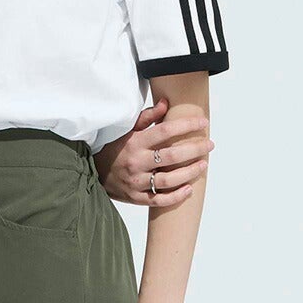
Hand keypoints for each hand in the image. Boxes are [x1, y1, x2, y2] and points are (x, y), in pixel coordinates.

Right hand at [93, 97, 212, 207]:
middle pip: (171, 156)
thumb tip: (166, 103)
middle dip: (195, 149)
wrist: (93, 171)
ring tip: (204, 164)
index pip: (165, 131)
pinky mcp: (136, 197)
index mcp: (134, 142)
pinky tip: (189, 189)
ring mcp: (136, 181)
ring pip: (169, 179)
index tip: (202, 122)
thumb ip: (146, 117)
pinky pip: (160, 199)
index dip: (186, 126)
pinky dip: (176, 196)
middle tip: (209, 144)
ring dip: (190, 172)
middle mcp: (136, 162)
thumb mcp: (126, 129)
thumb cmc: (114, 147)